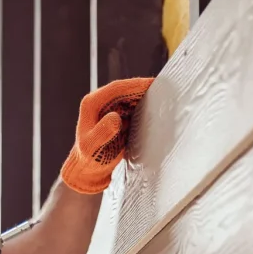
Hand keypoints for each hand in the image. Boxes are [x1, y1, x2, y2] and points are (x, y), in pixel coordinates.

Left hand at [60, 77, 153, 193]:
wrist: (89, 170)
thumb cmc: (88, 159)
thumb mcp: (92, 147)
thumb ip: (103, 132)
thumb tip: (116, 117)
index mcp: (92, 103)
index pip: (116, 89)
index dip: (135, 85)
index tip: (152, 84)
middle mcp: (101, 102)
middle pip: (125, 90)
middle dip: (144, 88)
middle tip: (164, 89)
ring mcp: (110, 108)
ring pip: (131, 98)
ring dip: (146, 97)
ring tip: (164, 99)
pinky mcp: (119, 116)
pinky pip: (133, 108)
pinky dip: (145, 107)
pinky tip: (157, 111)